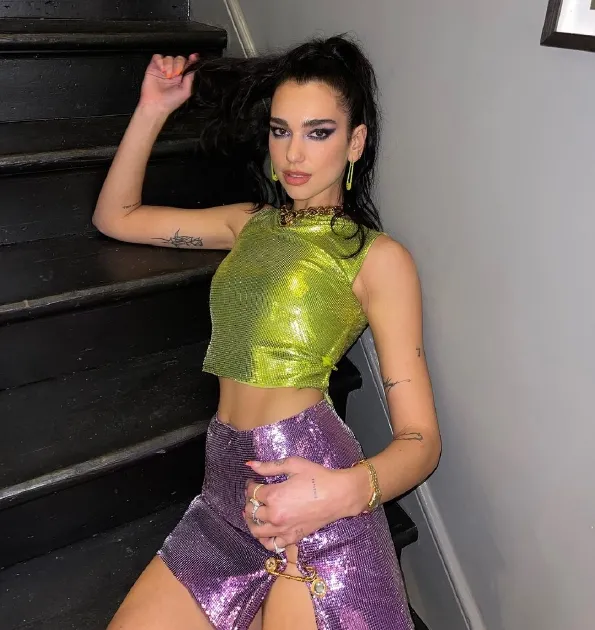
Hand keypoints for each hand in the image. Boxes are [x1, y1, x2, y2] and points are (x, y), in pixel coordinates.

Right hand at [138, 53, 198, 115]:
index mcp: (181, 77)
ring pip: (169, 57)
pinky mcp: (153, 67)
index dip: (191, 60)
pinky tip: (161, 70)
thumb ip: (190, 77)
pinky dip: (160, 61)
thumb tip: (195, 66)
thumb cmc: (171, 101)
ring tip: (167, 76)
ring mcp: (163, 69)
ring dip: (169, 65)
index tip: (193, 57)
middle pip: (178, 58)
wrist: (156, 104)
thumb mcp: (186, 91)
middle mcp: (173, 72)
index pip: (187, 64)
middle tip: (175, 75)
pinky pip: (157, 57)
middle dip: (178, 65)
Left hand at [243, 456, 361, 552]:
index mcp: (274, 496)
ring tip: (254, 514)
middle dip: (249, 502)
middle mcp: (275, 515)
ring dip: (251, 522)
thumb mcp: (293, 465)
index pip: (252, 492)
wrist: (338, 495)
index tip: (252, 482)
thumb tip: (250, 464)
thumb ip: (269, 466)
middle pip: (251, 511)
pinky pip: (272, 545)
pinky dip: (264, 540)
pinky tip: (265, 532)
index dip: (250, 486)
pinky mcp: (292, 538)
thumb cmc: (317, 477)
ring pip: (256, 530)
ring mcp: (283, 529)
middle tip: (254, 496)